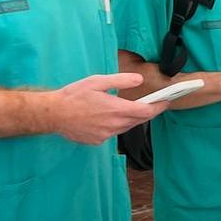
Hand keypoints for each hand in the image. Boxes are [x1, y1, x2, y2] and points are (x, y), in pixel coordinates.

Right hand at [48, 73, 162, 144]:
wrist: (53, 114)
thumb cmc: (74, 95)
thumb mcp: (98, 81)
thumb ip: (121, 80)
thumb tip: (139, 80)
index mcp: (116, 109)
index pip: (146, 111)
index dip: (159, 107)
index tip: (166, 102)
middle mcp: (114, 125)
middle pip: (138, 121)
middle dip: (147, 112)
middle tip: (154, 104)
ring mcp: (106, 135)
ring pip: (126, 127)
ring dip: (131, 119)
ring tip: (131, 109)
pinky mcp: (98, 141)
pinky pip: (112, 133)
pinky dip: (115, 125)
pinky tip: (107, 117)